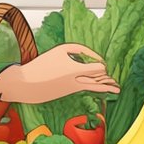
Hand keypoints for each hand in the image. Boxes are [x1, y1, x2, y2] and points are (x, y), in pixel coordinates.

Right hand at [0, 43, 119, 103]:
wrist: (26, 84)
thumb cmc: (42, 65)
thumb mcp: (60, 50)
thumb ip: (79, 49)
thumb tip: (92, 55)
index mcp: (75, 69)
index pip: (98, 69)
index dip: (102, 66)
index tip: (102, 64)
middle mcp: (76, 81)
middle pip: (98, 81)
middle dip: (107, 80)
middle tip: (116, 83)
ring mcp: (72, 89)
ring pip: (94, 88)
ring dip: (105, 88)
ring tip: (117, 90)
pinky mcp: (68, 93)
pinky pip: (85, 89)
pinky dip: (94, 88)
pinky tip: (101, 89)